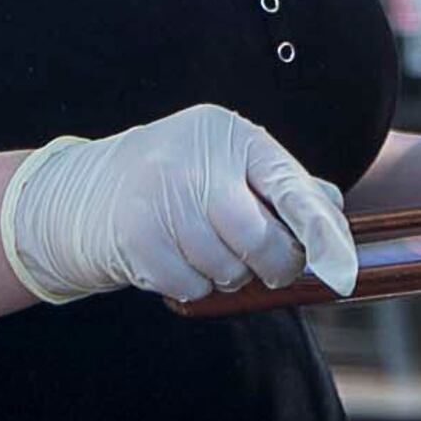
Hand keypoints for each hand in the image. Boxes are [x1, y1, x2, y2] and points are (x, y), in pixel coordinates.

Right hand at [1, 104, 358, 306]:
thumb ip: (277, 184)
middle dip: (273, 264)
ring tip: (203, 252)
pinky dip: (191, 285)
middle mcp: (194, 159)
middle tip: (269, 268)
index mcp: (228, 134)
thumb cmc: (170, 180)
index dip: (321, 229)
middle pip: (259, 236)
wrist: (79, 192)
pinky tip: (173, 260)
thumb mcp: (222, 162)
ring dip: (225, 276)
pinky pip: (190, 285)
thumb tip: (331, 211)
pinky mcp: (135, 236)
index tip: (341, 265)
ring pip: (226, 267)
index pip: (289, 184)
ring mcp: (161, 197)